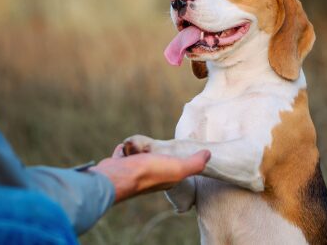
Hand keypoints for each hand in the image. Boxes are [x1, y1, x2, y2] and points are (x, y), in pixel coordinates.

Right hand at [89, 144, 209, 202]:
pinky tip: (125, 148)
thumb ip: (194, 163)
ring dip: (138, 150)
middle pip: (154, 160)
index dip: (176, 158)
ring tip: (139, 147)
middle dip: (154, 153)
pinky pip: (123, 155)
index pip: (174, 167)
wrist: (118, 176)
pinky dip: (124, 150)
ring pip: (138, 157)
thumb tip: (209, 154)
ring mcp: (133, 172)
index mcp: (166, 178)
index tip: (176, 151)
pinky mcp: (118, 166)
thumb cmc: (149, 172)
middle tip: (155, 148)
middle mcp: (149, 177)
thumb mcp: (178, 168)